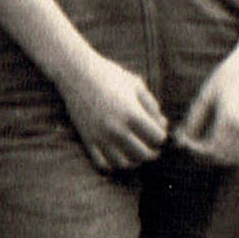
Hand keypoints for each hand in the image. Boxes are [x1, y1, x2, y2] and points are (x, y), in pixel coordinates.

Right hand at [58, 50, 171, 171]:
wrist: (76, 73)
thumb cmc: (109, 75)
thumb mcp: (136, 84)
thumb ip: (151, 105)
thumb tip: (162, 124)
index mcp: (132, 113)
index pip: (157, 137)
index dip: (161, 135)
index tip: (157, 130)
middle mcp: (117, 129)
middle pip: (143, 154)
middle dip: (152, 151)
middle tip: (151, 146)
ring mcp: (101, 137)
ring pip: (123, 164)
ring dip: (133, 161)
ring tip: (135, 152)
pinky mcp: (87, 140)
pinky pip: (103, 164)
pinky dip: (113, 164)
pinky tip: (118, 155)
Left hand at [173, 30, 238, 162]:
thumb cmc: (229, 74)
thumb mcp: (207, 93)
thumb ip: (194, 118)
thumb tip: (182, 136)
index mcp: (229, 119)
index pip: (209, 148)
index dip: (193, 149)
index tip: (182, 141)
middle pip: (221, 156)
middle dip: (203, 155)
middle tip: (190, 144)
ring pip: (235, 157)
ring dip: (218, 157)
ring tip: (204, 145)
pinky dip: (235, 155)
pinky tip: (223, 146)